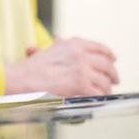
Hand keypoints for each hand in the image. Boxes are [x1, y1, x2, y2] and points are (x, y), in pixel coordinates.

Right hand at [4, 38, 118, 96]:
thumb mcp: (47, 48)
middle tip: (115, 80)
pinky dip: (100, 97)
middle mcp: (82, 54)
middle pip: (107, 65)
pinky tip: (99, 99)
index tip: (113, 60)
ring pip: (105, 80)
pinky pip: (99, 92)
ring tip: (106, 92)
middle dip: (113, 73)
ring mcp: (83, 70)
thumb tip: (59, 38)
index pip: (100, 48)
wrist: (23, 79)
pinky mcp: (82, 85)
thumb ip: (57, 44)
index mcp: (75, 44)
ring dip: (107, 88)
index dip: (109, 55)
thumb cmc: (31, 67)